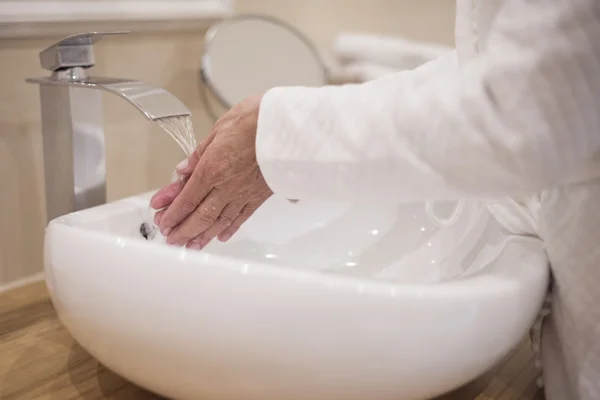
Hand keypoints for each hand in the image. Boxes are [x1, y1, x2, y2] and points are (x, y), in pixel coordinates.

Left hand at [150, 95, 272, 247]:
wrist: (288, 126)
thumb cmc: (256, 120)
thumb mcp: (219, 129)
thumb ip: (200, 153)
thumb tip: (184, 169)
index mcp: (212, 168)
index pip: (187, 198)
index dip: (173, 213)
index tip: (163, 221)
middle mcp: (227, 186)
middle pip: (201, 215)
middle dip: (183, 230)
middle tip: (172, 239)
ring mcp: (244, 193)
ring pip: (219, 221)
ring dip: (203, 236)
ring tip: (191, 246)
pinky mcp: (260, 195)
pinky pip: (242, 217)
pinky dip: (230, 228)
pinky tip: (221, 236)